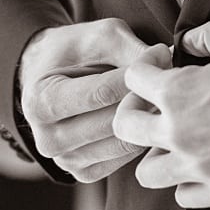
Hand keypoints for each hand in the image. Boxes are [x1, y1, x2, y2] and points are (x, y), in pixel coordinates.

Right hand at [19, 18, 167, 181]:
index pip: (102, 93)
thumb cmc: (75, 51)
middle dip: (145, 96)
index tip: (160, 55)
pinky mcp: (84, 172)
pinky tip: (146, 115)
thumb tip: (166, 60)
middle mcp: (48, 139)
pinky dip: (141, 137)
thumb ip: (130, 49)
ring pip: (123, 143)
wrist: (49, 77)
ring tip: (159, 93)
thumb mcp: (99, 36)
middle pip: (114, 122)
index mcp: (41, 101)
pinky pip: (124, 159)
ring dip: (147, 118)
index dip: (137, 75)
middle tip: (168, 76)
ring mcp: (65, 160)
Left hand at [113, 20, 209, 207]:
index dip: (145, 66)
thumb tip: (188, 44)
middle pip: (125, 128)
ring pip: (147, 171)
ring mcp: (199, 166)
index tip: (162, 67)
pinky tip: (204, 162)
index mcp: (178, 92)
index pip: (131, 79)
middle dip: (136, 111)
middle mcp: (179, 132)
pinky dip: (188, 181)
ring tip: (177, 141)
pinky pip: (183, 195)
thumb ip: (202, 37)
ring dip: (157, 153)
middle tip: (156, 106)